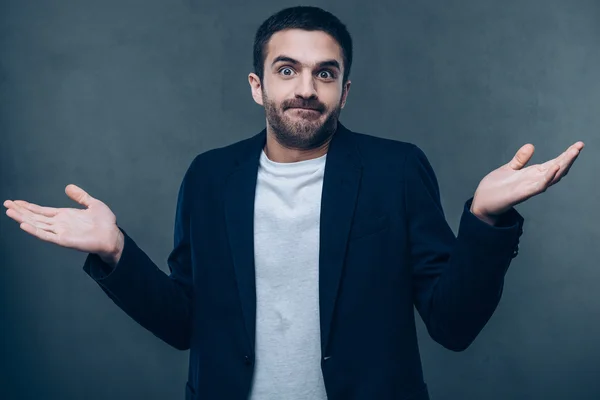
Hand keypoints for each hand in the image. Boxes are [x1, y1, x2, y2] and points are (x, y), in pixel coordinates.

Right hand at [4, 184, 122, 263]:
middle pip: (35, 217)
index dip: (28, 206)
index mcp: (65, 216)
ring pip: (37, 225)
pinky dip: (34, 230)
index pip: (42, 211)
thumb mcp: (93, 204)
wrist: (113, 236)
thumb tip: (68, 187)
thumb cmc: (105, 223)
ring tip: (10, 212)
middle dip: (21, 211)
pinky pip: (46, 235)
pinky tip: (23, 225)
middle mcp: (60, 224)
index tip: (15, 202)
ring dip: (23, 218)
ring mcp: (60, 232)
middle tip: (6, 204)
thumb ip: (80, 196)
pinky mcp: (64, 240)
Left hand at [470, 141, 583, 223]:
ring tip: (573, 153)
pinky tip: (554, 167)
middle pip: (556, 169)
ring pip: (551, 177)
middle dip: (568, 158)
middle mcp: (534, 181)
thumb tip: (531, 146)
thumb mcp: (508, 169)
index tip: (578, 145)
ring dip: (562, 165)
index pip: (553, 163)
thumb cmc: (494, 188)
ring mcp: (529, 188)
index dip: (565, 155)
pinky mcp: (522, 194)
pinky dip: (547, 177)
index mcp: (532, 174)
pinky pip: (538, 186)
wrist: (481, 203)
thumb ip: (520, 160)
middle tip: (580, 146)